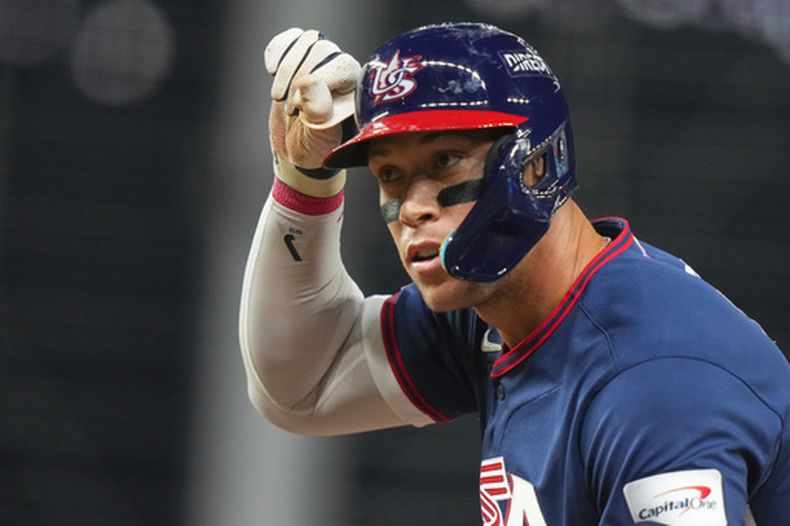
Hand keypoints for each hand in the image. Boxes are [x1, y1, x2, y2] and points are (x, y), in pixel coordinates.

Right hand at [265, 28, 359, 195]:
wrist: (300, 149)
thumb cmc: (316, 148)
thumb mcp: (318, 140)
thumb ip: (317, 113)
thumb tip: (309, 81)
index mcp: (356, 89)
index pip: (342, 65)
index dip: (316, 83)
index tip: (300, 108)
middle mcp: (343, 72)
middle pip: (322, 51)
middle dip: (298, 79)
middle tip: (290, 109)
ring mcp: (322, 63)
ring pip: (307, 41)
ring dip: (286, 68)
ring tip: (280, 97)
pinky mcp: (301, 58)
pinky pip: (292, 38)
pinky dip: (277, 49)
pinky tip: (271, 69)